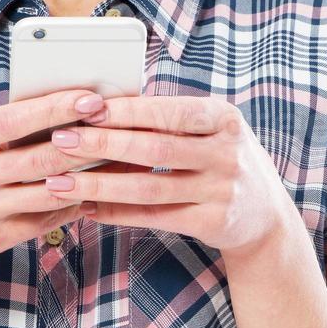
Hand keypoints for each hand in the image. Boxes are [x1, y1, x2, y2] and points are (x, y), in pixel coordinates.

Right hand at [0, 88, 108, 283]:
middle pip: (41, 156)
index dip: (58, 106)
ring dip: (86, 176)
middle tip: (118, 127)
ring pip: (48, 190)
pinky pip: (40, 221)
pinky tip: (86, 195)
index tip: (91, 97)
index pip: (17, 118)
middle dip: (85, 140)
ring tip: (114, 161)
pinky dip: (67, 207)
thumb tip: (45, 109)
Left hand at [42, 95, 295, 257]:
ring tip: (60, 182)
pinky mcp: (213, 222)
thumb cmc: (223, 160)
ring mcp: (222, 190)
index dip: (126, 111)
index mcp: (224, 118)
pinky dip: (117, 213)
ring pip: (149, 187)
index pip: (168, 111)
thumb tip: (104, 105)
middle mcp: (227, 152)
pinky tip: (87, 208)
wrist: (267, 216)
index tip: (85, 108)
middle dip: (103, 144)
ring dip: (99, 185)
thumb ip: (171, 119)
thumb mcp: (213, 130)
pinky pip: (156, 216)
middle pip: (155, 148)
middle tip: (61, 140)